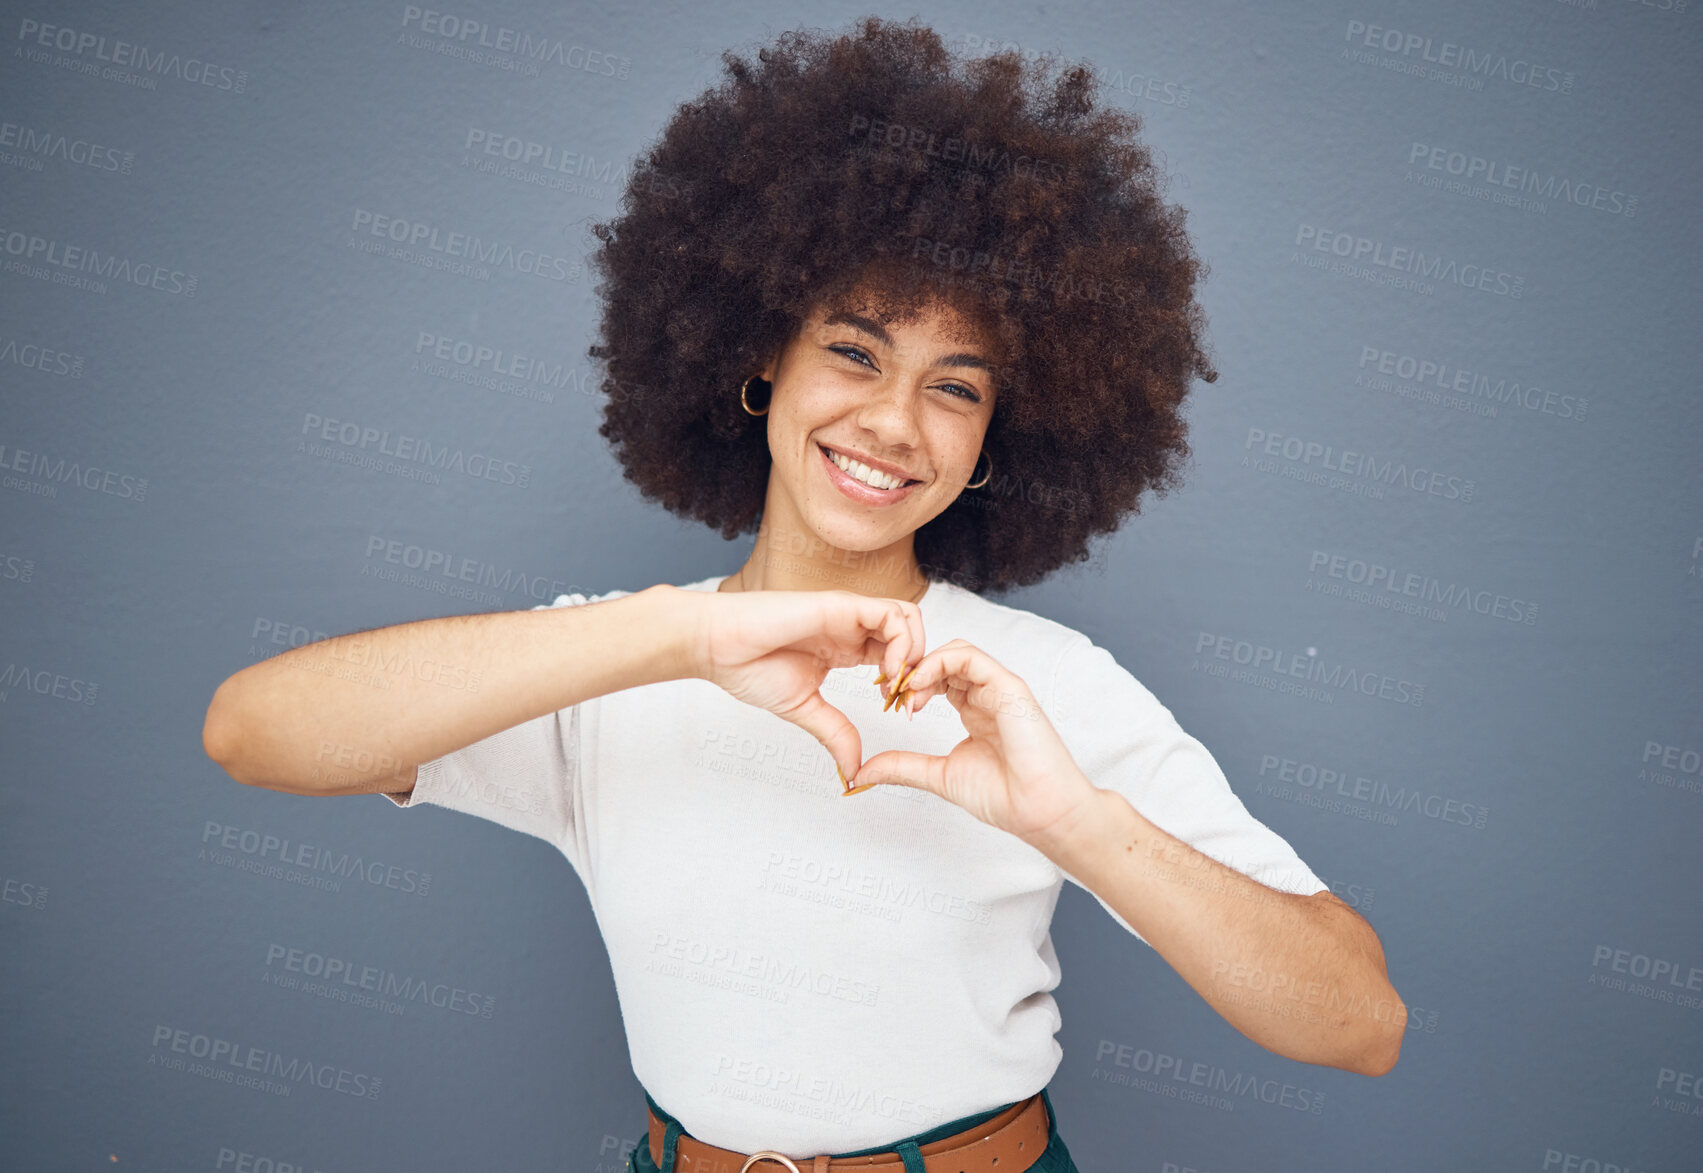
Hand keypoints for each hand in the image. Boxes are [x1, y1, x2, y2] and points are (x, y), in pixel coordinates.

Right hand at [688, 588, 926, 784]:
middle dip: (920, 670)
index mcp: (846, 648)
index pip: (897, 657)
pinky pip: (892, 614)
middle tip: (906, 703)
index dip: (908, 684)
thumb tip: (853, 770)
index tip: (898, 713)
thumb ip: (835, 733)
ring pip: (909, 619)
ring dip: (915, 653)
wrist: (717, 646)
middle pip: (911, 636)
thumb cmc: (749, 667)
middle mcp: (852, 628)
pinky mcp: (842, 606)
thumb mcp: (804, 709)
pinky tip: (884, 671)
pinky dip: (901, 642)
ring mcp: (849, 615)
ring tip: (897, 685)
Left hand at [850, 639, 1101, 848]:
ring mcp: (999, 688)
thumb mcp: (940, 776)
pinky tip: (919, 686)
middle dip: (910, 672)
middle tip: (889, 695)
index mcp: (974, 710)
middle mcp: (986, 694)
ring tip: (903, 692)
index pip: (937, 678)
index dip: (908, 685)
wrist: (1040, 812)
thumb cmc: (1005, 797)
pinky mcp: (1009, 687)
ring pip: (955, 652)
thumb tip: (864, 771)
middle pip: (943, 660)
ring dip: (922, 665)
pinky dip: (939, 663)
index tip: (887, 706)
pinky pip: (971, 658)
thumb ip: (904, 766)